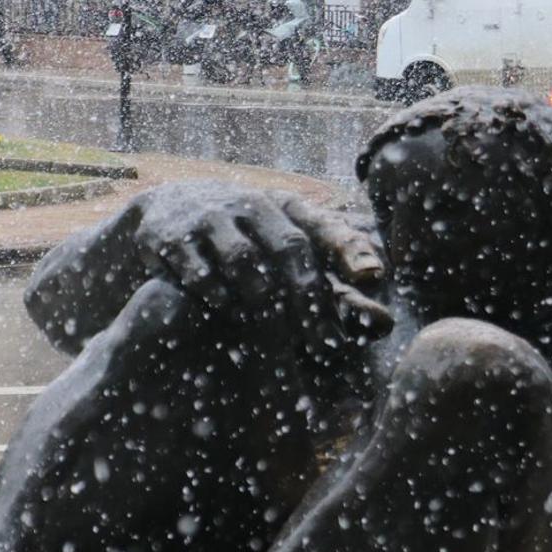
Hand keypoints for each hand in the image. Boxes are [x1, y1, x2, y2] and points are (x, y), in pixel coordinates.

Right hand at [129, 182, 389, 345]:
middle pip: (290, 249)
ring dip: (263, 298)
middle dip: (310, 299)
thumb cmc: (244, 245)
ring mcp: (210, 217)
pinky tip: (227, 314)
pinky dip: (215, 293)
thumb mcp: (284, 252)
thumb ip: (330, 285)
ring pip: (244, 258)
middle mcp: (253, 206)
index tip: (374, 277)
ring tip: (279, 336)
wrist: (166, 216)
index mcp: (288, 209)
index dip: (350, 250)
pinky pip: (197, 268)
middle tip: (327, 344)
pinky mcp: (171, 236)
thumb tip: (385, 324)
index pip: (325, 228)